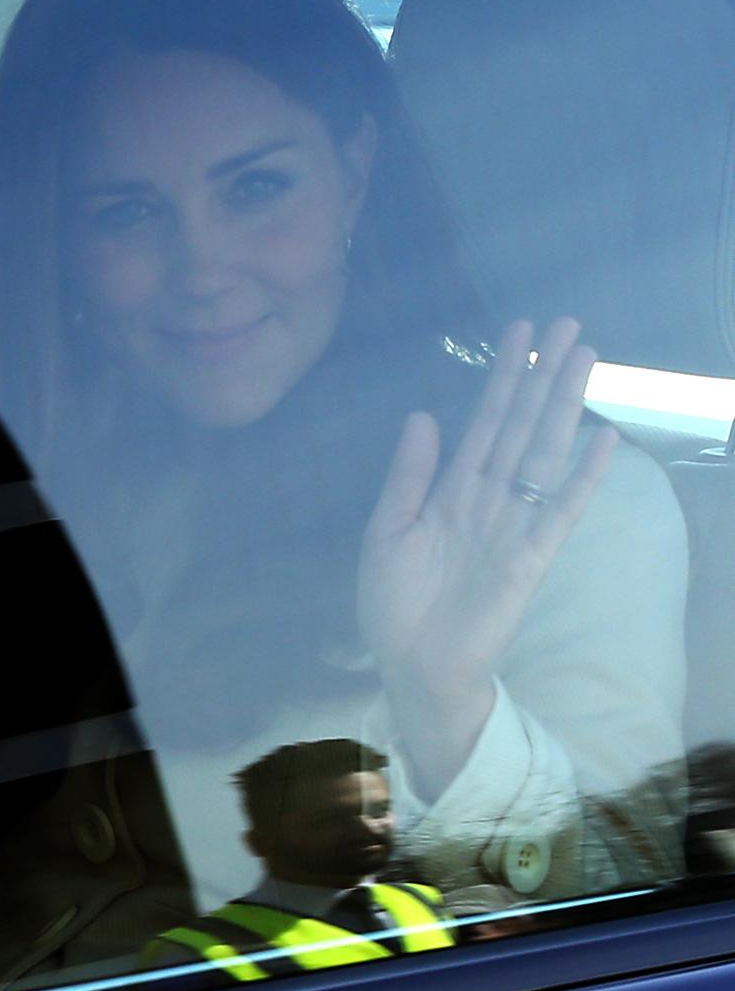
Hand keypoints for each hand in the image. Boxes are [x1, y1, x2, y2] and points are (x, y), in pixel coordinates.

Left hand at [357, 319, 617, 793]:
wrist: (414, 667)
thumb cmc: (395, 605)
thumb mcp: (387, 532)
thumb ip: (409, 476)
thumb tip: (423, 415)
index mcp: (450, 490)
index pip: (482, 421)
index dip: (501, 377)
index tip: (520, 332)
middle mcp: (488, 498)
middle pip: (520, 424)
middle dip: (541, 375)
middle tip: (567, 324)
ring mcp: (513, 524)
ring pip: (543, 452)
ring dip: (563, 406)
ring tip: (585, 359)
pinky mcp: (532, 557)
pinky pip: (560, 509)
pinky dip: (582, 476)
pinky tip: (603, 439)